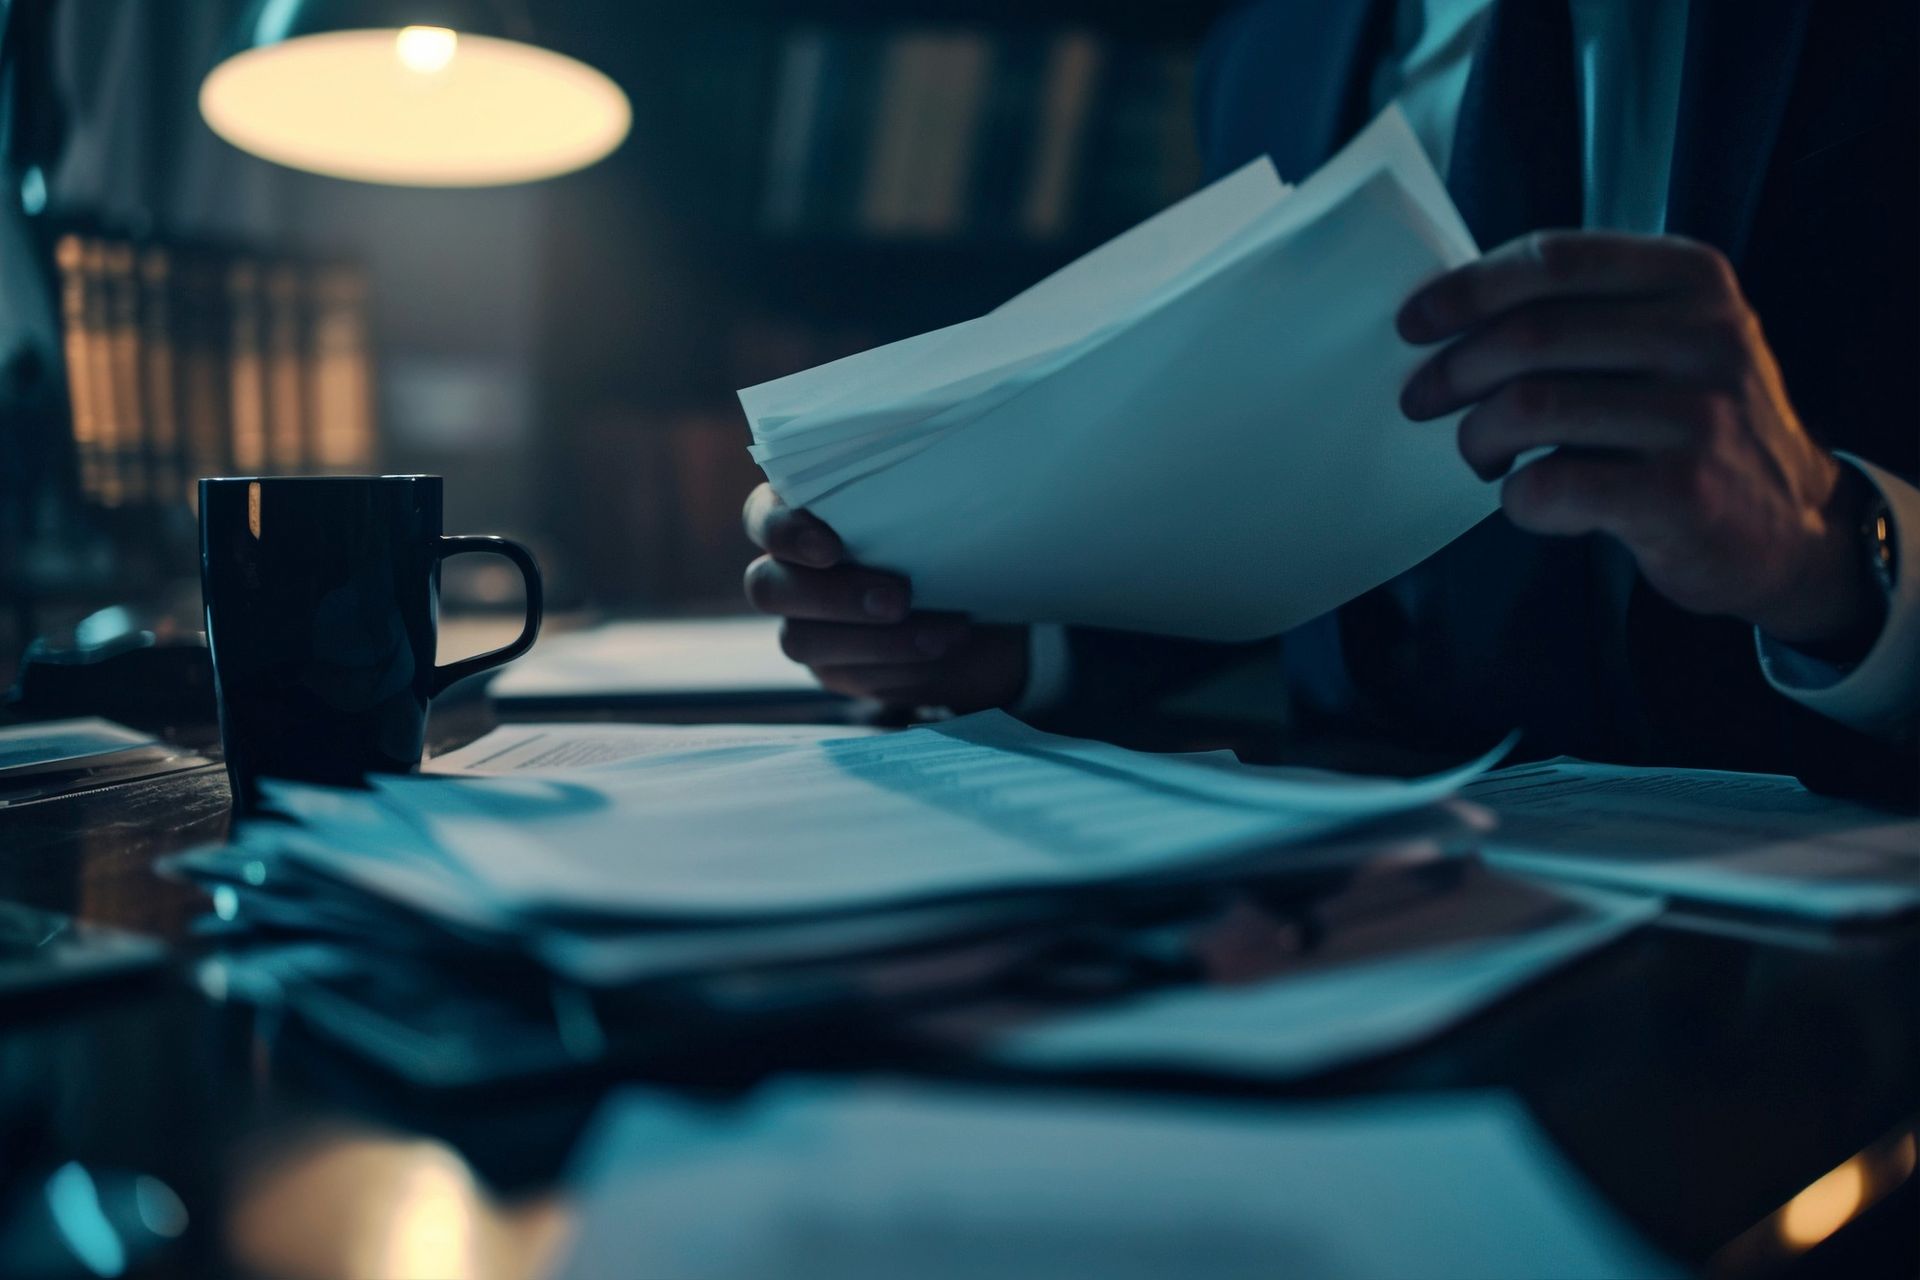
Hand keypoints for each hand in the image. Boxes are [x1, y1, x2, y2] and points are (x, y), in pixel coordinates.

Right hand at [742, 483, 1029, 709]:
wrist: (986, 598)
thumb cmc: (955, 532)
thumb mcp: (938, 503)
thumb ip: (908, 490)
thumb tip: (927, 470)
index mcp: (801, 513)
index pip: (761, 517)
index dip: (784, 533)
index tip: (830, 549)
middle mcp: (788, 571)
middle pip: (766, 588)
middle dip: (833, 597)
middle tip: (898, 599)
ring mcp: (803, 625)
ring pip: (800, 642)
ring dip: (874, 641)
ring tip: (941, 634)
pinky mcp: (833, 668)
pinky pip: (846, 677)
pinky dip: (898, 667)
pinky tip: (943, 651)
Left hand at [1398, 230, 1876, 647]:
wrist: (1787, 523)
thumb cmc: (1689, 424)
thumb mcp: (1666, 340)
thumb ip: (1584, 313)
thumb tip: (1448, 314)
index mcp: (1691, 278)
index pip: (1554, 260)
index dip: (1467, 290)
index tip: (1413, 324)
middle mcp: (1705, 336)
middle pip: (1531, 336)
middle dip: (1454, 371)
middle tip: (1421, 400)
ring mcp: (1700, 417)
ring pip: (1531, 408)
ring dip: (1477, 436)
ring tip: (1477, 454)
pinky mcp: (1682, 496)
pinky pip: (1553, 486)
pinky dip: (1517, 497)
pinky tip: (1527, 499)